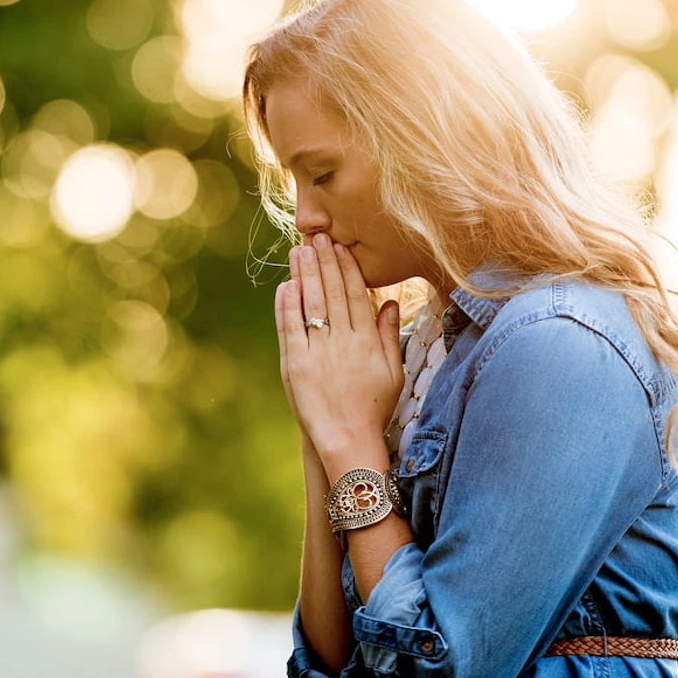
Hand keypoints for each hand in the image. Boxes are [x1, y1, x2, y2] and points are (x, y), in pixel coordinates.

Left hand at [273, 233, 402, 463]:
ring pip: (310, 305)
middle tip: (317, 237)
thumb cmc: (373, 408)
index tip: (340, 247)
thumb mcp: (393, 371)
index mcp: (367, 340)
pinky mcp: (296, 365)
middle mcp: (343, 341)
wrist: (347, 439)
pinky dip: (287, 306)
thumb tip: (389, 303)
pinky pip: (291, 329)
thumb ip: (390, 335)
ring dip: (304, 275)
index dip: (346, 267)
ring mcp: (318, 352)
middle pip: (331, 292)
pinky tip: (285, 285)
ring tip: (299, 251)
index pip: (355, 294)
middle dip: (323, 262)